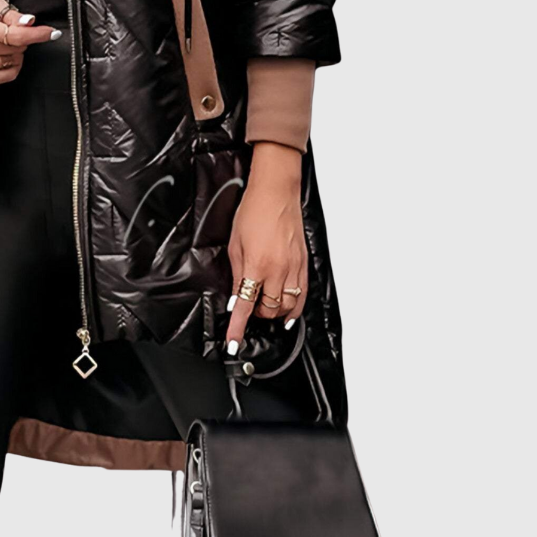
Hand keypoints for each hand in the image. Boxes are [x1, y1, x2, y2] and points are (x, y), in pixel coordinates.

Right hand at [0, 0, 60, 85]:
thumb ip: (11, 13)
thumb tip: (29, 22)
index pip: (15, 35)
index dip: (37, 34)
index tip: (51, 33)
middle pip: (17, 48)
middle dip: (21, 39)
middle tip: (8, 32)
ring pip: (14, 62)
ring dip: (15, 52)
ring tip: (1, 43)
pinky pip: (8, 76)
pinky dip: (12, 65)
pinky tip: (3, 56)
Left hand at [225, 142, 307, 354]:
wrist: (275, 193)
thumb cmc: (253, 212)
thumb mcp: (235, 245)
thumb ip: (236, 276)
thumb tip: (235, 299)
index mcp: (256, 266)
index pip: (245, 306)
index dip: (238, 328)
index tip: (233, 343)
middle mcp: (277, 270)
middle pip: (269, 310)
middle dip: (257, 316)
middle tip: (248, 310)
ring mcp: (293, 268)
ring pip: (288, 306)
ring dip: (275, 313)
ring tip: (265, 310)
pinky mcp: (303, 263)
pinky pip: (302, 294)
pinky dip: (295, 308)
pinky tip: (289, 313)